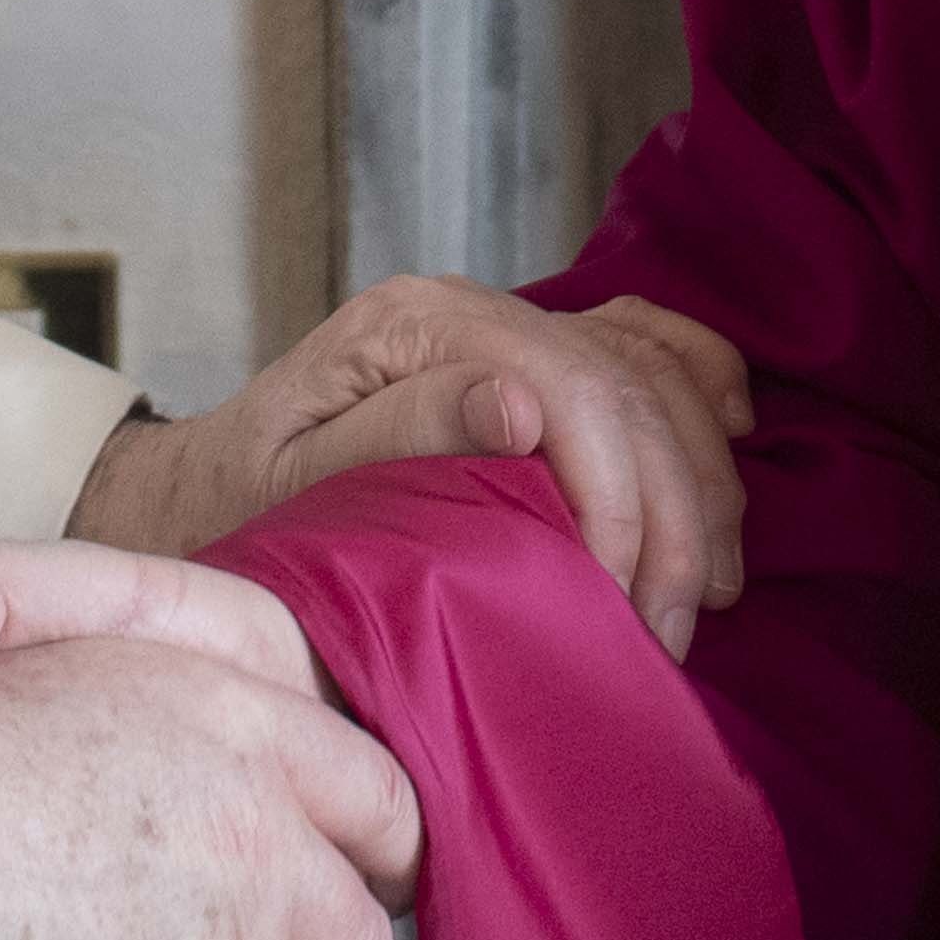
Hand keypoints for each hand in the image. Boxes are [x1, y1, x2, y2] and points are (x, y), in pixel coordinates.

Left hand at [75, 279, 758, 655]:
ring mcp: (511, 326)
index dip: (620, 499)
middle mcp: (475, 308)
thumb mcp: (297, 482)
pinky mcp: (534, 357)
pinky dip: (704, 389)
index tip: (625, 604)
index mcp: (419, 324)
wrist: (209, 490)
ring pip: (657, 374)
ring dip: (702, 484)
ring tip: (707, 593)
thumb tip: (520, 405)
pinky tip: (730, 445)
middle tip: (669, 632)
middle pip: (628, 387)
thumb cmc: (241, 500)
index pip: (570, 388)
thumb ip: (402, 435)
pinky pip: (651, 346)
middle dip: (674, 516)